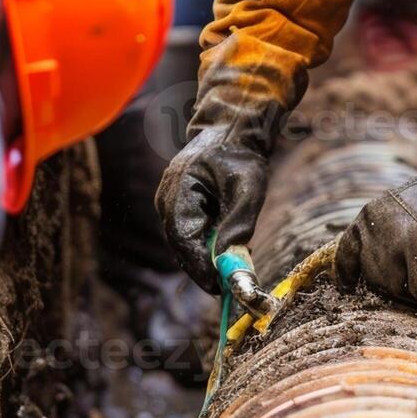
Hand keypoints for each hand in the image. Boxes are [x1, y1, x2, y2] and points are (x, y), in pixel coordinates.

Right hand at [155, 126, 273, 293]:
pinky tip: (223, 251)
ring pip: (184, 241)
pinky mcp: (178, 205)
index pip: (184, 238)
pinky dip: (204, 245)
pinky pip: (188, 232)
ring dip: (204, 257)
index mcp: (179, 189)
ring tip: (229, 270)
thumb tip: (228, 259)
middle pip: (181, 244)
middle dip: (203, 267)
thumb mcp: (248, 189)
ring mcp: (169, 201)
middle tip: (225, 286)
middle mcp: (168, 197)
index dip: (200, 266)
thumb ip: (238, 223)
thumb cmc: (241, 156)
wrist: (231, 131)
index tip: (219, 286)